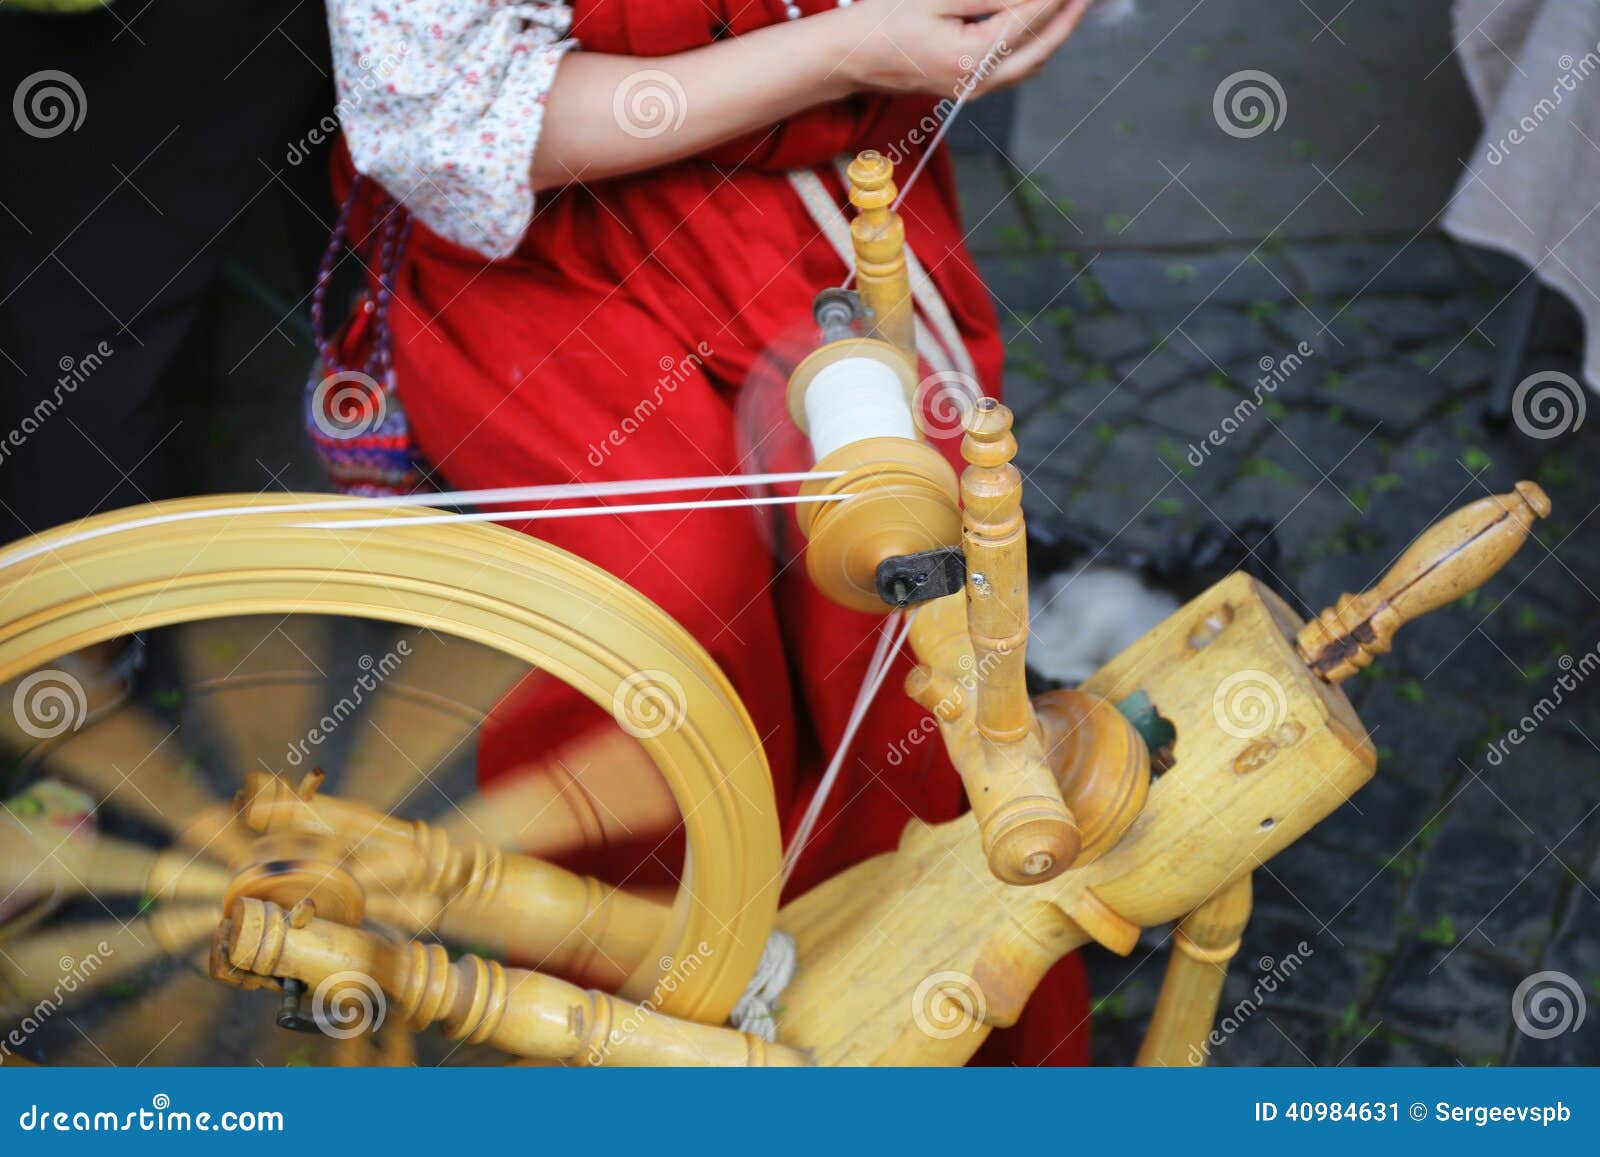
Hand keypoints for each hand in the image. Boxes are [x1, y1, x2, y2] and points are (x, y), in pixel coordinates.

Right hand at [832, 0, 1095, 98]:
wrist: (849, 56)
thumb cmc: (882, 22)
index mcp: (969, 59)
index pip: (1030, 20)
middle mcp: (977, 83)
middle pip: (1041, 50)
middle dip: (1068, 17)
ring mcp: (974, 90)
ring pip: (1031, 63)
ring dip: (1055, 33)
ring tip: (1071, 3)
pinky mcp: (968, 88)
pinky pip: (1014, 69)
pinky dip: (1034, 45)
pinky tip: (1041, 23)